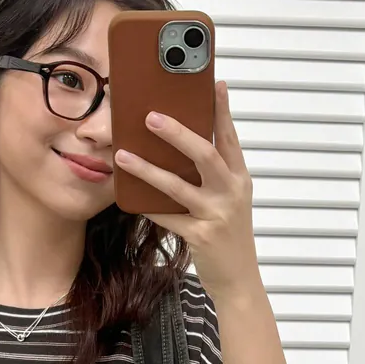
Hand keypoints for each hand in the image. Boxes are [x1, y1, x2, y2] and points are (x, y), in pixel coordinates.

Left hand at [114, 80, 259, 303]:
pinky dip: (148, 206)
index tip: (216, 84)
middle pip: (204, 154)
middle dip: (177, 133)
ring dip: (148, 169)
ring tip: (124, 155)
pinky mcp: (201, 237)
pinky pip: (168, 217)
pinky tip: (130, 198)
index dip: (223, 110)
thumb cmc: (230, 236)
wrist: (239, 279)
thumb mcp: (230, 201)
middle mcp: (231, 193)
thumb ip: (214, 176)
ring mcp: (217, 215)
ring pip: (178, 186)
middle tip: (151, 116)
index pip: (230, 138)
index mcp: (239, 179)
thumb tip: (183, 148)